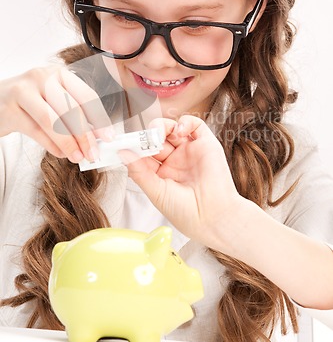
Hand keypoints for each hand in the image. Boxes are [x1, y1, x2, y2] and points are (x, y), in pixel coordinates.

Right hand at [0, 66, 112, 162]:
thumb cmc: (30, 102)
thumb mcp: (54, 99)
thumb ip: (74, 114)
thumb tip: (97, 136)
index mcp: (59, 73)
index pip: (86, 95)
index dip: (100, 118)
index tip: (108, 137)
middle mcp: (42, 78)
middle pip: (71, 109)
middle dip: (85, 135)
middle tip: (93, 153)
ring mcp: (24, 92)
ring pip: (53, 121)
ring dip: (69, 143)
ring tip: (78, 157)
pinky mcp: (10, 109)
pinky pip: (36, 131)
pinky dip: (52, 146)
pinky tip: (61, 154)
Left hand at [121, 115, 241, 246]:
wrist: (212, 218)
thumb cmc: (186, 212)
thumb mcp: (156, 192)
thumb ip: (139, 171)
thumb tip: (123, 152)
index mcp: (161, 172)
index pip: (144, 152)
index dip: (135, 146)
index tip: (124, 144)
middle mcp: (175, 160)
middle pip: (156, 138)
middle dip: (147, 136)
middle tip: (143, 139)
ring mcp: (190, 151)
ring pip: (172, 128)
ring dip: (162, 127)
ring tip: (159, 135)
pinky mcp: (206, 144)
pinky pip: (195, 125)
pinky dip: (185, 122)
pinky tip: (178, 132)